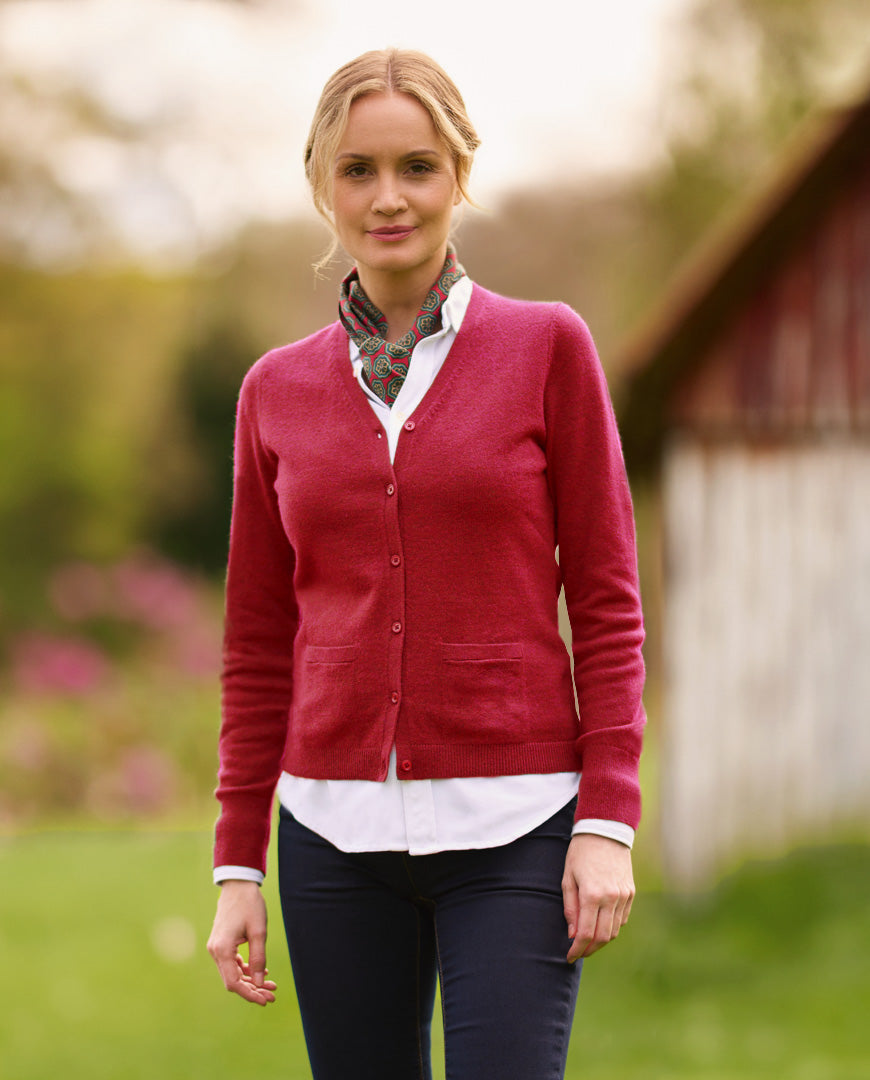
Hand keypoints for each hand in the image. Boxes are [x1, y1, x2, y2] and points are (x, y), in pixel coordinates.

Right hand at [207, 880, 276, 1004]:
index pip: (233, 983)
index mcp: (222, 949)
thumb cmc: (250, 905)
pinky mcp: (220, 944)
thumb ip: (259, 959)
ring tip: (270, 985)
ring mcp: (216, 948)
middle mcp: (215, 951)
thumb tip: (260, 984)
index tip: (265, 1001)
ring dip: (250, 981)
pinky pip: (232, 963)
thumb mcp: (259, 932)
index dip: (249, 994)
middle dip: (252, 990)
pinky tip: (261, 971)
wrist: (238, 885)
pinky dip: (245, 969)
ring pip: (232, 973)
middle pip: (232, 981)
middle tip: (272, 995)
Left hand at [561, 834, 634, 962]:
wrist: (604, 831)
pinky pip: (622, 918)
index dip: (577, 949)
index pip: (586, 934)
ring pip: (614, 931)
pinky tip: (601, 925)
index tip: (569, 957)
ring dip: (601, 941)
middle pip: (603, 938)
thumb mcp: (567, 877)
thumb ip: (570, 908)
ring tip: (588, 941)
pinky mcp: (630, 892)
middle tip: (578, 953)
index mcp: (591, 894)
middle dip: (589, 950)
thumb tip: (572, 934)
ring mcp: (623, 896)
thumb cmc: (580, 853)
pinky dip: (612, 927)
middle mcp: (610, 898)